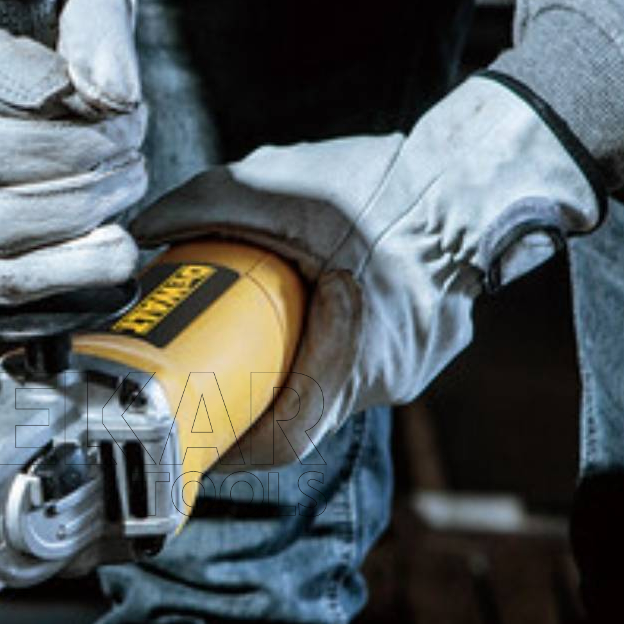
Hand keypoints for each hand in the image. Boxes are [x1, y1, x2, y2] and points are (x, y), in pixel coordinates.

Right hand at [0, 0, 146, 304]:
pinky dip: (56, 273)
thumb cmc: (34, 20)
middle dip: (79, 159)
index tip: (113, 97)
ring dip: (75, 213)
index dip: (58, 92)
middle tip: (129, 147)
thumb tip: (116, 95)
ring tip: (122, 183)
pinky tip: (106, 253)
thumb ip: (98, 25)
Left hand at [133, 75, 602, 464]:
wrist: (481, 173)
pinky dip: (325, 347)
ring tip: (247, 339)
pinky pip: (362, 363)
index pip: (287, 437)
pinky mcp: (427, 349)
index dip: (233, 450)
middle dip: (252, 401)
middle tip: (204, 379)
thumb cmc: (391, 182)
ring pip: (333, 388)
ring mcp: (415, 368)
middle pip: (304, 412)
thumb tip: (142, 231)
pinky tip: (305, 313)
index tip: (193, 442)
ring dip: (290, 370)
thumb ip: (208, 202)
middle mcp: (392, 377)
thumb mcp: (286, 183)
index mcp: (360, 354)